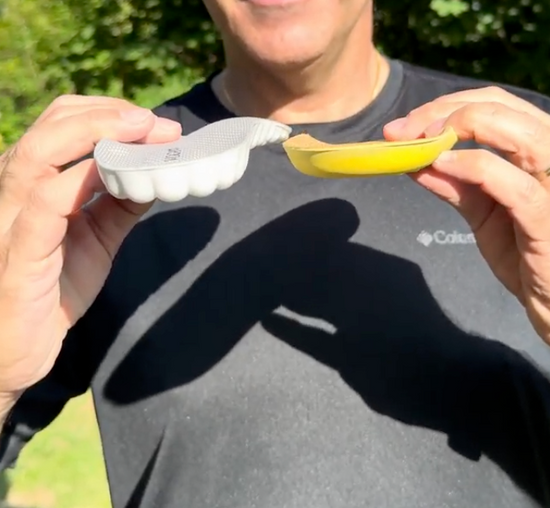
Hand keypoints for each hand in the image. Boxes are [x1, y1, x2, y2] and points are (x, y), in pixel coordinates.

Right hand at [0, 95, 180, 400]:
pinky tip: (113, 172)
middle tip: (156, 123)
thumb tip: (155, 174)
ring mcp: (11, 219)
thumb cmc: (55, 288)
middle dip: (108, 115)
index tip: (157, 123)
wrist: (21, 346)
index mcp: (37, 184)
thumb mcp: (99, 238)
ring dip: (93, 133)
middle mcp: (17, 191)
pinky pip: (42, 205)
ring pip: (37, 155)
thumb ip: (121, 205)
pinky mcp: (18, 254)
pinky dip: (78, 182)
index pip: (63, 125)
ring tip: (141, 130)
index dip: (110, 114)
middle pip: (51, 127)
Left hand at [383, 86, 549, 343]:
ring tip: (421, 142)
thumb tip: (415, 161)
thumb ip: (455, 186)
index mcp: (539, 151)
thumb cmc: (526, 254)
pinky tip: (440, 165)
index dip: (447, 105)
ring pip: (518, 133)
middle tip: (402, 131)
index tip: (405, 125)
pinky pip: (514, 185)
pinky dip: (474, 167)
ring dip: (460, 127)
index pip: (498, 104)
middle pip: (502, 107)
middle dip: (444, 112)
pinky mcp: (548, 217)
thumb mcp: (484, 213)